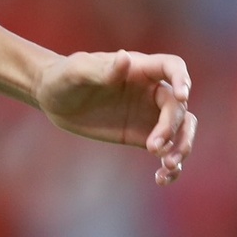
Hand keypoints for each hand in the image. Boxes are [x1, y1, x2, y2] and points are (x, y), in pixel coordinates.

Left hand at [35, 50, 196, 184]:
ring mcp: (149, 114)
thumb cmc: (64, 76)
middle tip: (153, 148)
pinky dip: (172, 166)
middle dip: (173, 128)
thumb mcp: (77, 71)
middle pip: (179, 106)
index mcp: (139, 68)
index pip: (172, 66)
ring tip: (167, 167)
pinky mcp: (142, 136)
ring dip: (183, 147)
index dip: (182, 79)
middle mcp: (150, 90)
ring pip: (183, 128)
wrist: (53, 98)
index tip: (182, 97)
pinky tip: (162, 178)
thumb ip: (102, 68)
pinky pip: (168, 149)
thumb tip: (126, 58)